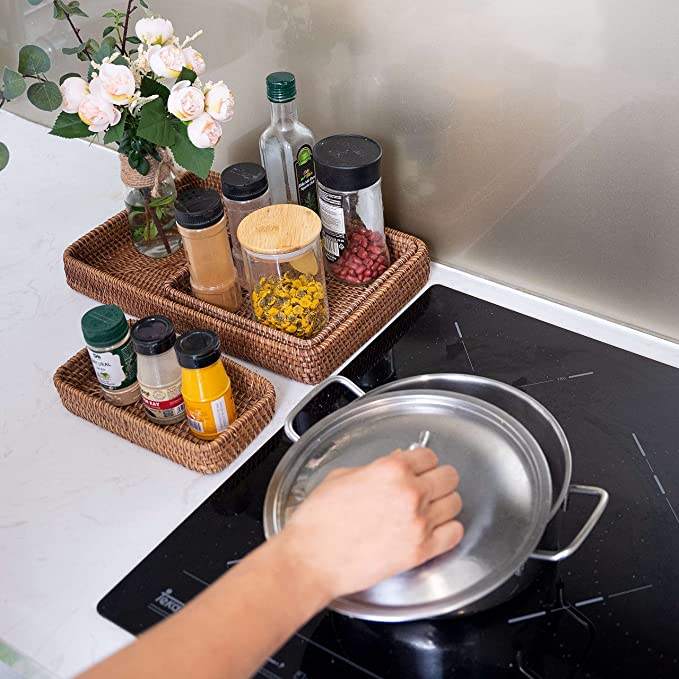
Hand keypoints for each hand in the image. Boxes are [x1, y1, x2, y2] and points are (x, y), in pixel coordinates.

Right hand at [280, 448, 462, 602]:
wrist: (311, 558)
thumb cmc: (319, 519)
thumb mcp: (343, 476)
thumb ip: (376, 467)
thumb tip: (395, 463)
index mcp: (391, 469)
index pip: (429, 456)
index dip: (423, 462)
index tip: (420, 468)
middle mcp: (410, 493)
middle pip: (449, 477)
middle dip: (438, 479)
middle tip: (428, 486)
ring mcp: (418, 523)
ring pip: (455, 503)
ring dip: (444, 503)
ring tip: (430, 508)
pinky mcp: (420, 551)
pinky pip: (454, 534)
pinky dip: (449, 530)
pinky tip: (436, 529)